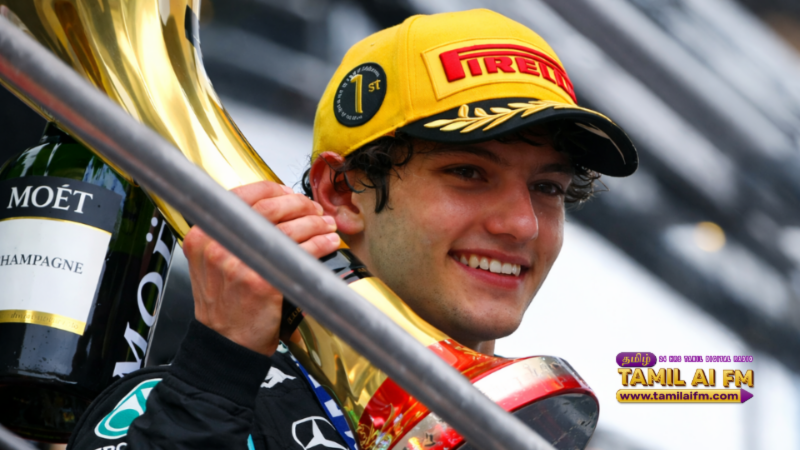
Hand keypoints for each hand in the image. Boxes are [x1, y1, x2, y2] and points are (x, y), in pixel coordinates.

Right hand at [182, 181, 339, 355]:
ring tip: (328, 227)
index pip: (245, 194)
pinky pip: (300, 253)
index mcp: (203, 234)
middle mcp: (217, 245)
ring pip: (290, 227)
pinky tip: (328, 244)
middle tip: (316, 211)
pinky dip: (320, 244)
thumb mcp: (213, 261)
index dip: (276, 190)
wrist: (225, 343)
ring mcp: (238, 263)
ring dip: (317, 223)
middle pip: (271, 206)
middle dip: (302, 204)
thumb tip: (276, 205)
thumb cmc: (225, 303)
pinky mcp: (261, 282)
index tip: (293, 196)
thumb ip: (233, 232)